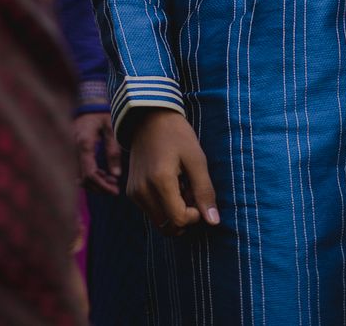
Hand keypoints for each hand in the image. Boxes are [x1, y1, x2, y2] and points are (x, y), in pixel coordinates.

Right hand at [73, 110, 122, 195]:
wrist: (88, 102)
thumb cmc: (102, 113)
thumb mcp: (111, 128)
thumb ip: (113, 150)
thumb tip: (116, 175)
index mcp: (84, 144)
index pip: (90, 174)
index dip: (102, 186)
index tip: (115, 191)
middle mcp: (74, 150)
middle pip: (84, 179)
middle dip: (100, 187)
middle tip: (115, 189)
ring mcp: (72, 151)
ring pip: (81, 176)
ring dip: (96, 182)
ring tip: (112, 181)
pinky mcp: (74, 152)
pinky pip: (79, 170)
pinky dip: (91, 176)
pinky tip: (103, 174)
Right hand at [127, 109, 219, 234]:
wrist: (149, 118)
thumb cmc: (177, 135)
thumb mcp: (196, 159)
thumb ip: (204, 191)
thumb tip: (214, 222)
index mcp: (160, 181)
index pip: (179, 219)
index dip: (194, 215)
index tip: (198, 195)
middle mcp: (142, 191)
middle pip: (168, 227)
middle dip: (184, 216)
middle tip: (190, 191)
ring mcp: (134, 193)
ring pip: (159, 222)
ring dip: (174, 212)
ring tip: (180, 186)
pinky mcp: (131, 192)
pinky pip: (151, 212)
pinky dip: (163, 206)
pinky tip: (169, 184)